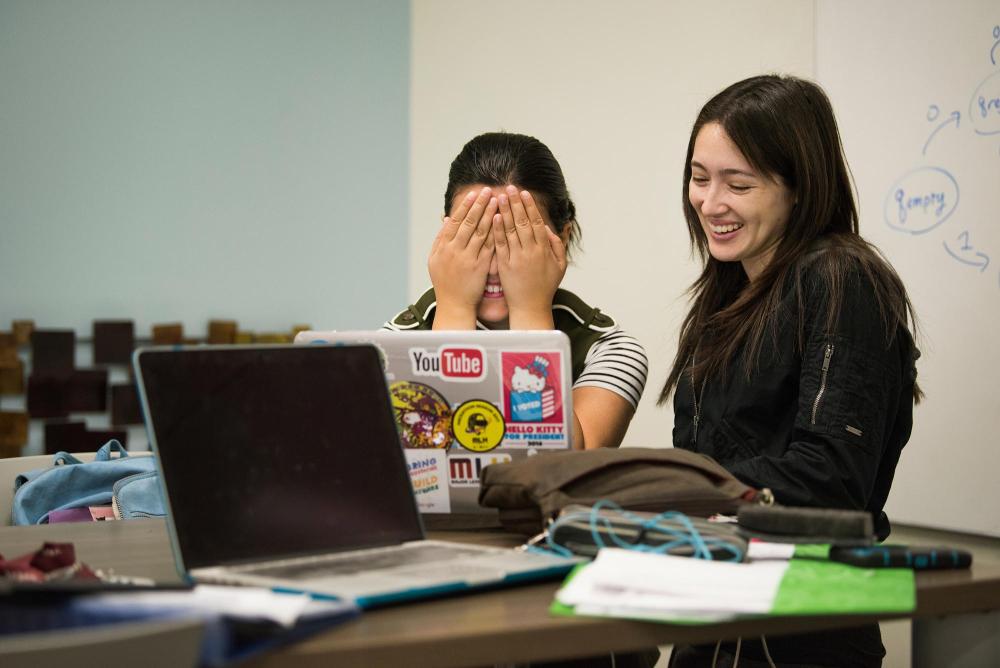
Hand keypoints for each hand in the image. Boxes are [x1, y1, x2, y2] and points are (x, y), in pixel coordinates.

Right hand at [428, 186, 497, 328]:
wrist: (454, 305)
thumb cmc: (445, 282)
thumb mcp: (435, 259)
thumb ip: (440, 238)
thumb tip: (445, 218)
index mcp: (443, 246)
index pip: (456, 220)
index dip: (466, 205)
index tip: (475, 193)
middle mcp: (454, 250)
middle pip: (469, 222)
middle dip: (479, 205)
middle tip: (489, 190)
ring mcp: (468, 258)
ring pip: (480, 231)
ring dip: (490, 214)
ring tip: (498, 201)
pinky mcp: (480, 267)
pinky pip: (489, 246)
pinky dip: (495, 232)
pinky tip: (502, 222)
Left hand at [493, 186, 566, 328]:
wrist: (530, 308)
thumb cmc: (545, 288)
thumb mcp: (560, 266)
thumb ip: (557, 246)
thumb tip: (552, 229)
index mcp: (544, 250)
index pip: (536, 222)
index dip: (530, 206)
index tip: (524, 193)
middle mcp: (530, 252)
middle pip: (522, 222)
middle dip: (516, 203)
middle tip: (510, 188)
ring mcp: (516, 258)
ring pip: (510, 230)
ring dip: (505, 211)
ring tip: (499, 196)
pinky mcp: (504, 266)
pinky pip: (500, 244)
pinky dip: (497, 230)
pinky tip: (494, 217)